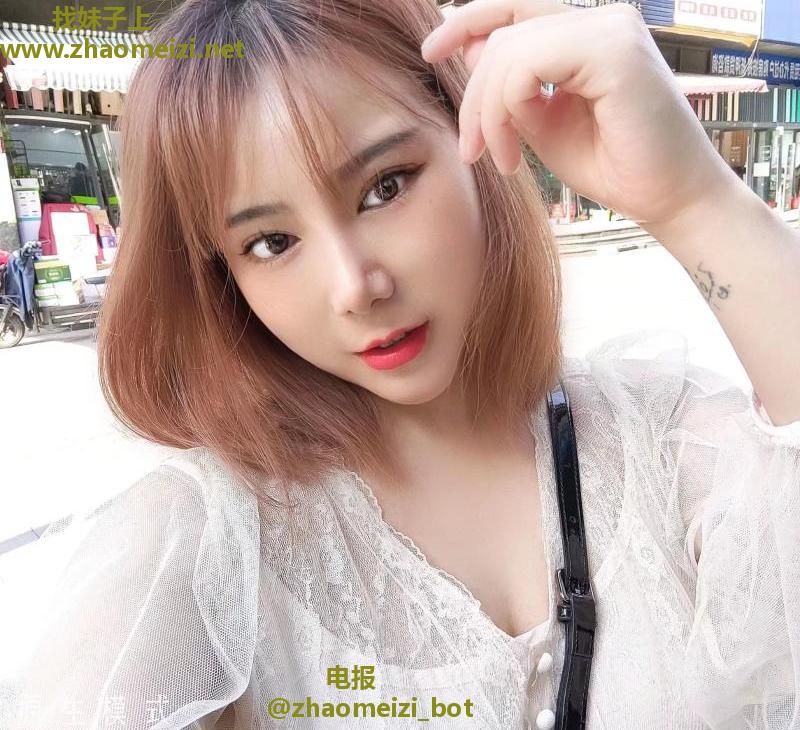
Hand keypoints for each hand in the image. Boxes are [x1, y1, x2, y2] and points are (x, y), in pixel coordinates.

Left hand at [420, 0, 738, 228]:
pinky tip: (512, 156)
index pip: (515, 9)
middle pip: (502, 33)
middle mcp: (603, 20)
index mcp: (588, 33)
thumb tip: (468, 51)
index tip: (431, 53)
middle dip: (472, 98)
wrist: (669, 201)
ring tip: (498, 161)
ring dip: (486, 113)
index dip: (467, 20)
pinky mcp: (613, 49)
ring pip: (507, 50)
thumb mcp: (544, 124)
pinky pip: (524, 67)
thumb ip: (512, 89)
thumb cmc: (614, 166)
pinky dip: (504, 112)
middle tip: (471, 151)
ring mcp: (611, 28)